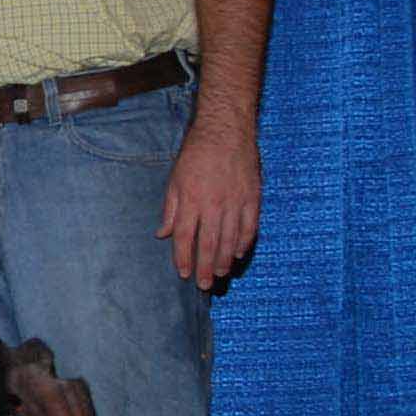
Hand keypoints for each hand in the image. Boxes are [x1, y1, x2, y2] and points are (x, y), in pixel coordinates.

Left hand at [157, 122, 260, 285]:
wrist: (225, 130)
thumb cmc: (196, 154)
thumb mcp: (175, 180)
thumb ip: (170, 209)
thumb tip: (162, 234)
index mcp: (191, 200)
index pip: (185, 237)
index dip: (183, 258)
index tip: (183, 273)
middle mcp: (213, 204)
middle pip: (209, 244)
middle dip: (205, 268)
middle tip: (205, 286)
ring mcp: (235, 201)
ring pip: (230, 239)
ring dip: (225, 260)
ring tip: (221, 274)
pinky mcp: (252, 196)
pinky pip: (249, 225)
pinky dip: (244, 241)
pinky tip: (239, 253)